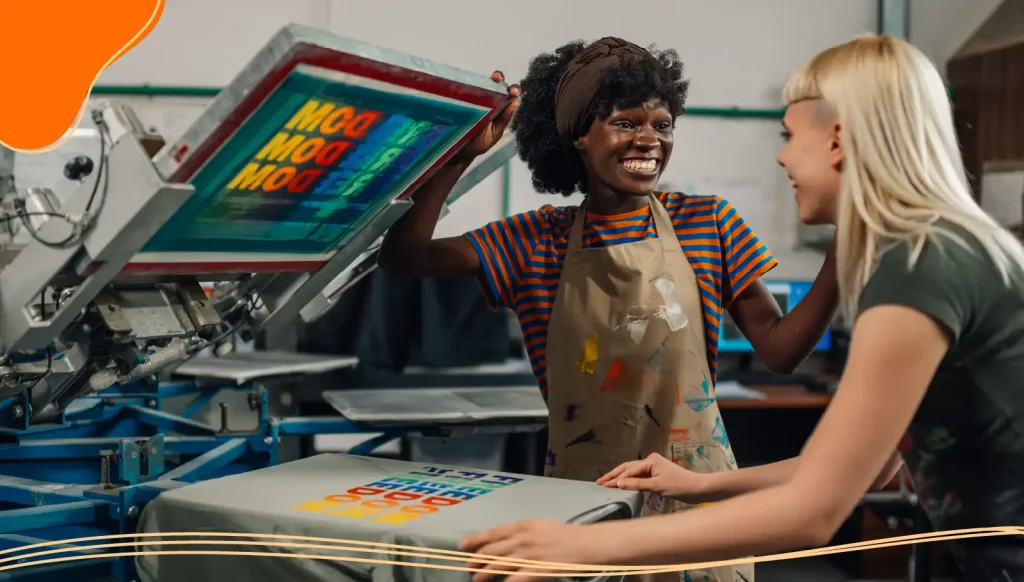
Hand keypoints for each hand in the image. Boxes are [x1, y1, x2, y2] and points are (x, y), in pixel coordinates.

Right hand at [453, 71, 519, 162]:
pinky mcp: (460, 100)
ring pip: (481, 84)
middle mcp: (488, 101)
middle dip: (498, 78)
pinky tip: (468, 84)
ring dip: (484, 79)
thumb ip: (504, 120)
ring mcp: (474, 99)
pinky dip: (467, 85)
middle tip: (497, 78)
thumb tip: (516, 102)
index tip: (513, 90)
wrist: (458, 152)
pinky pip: (465, 90)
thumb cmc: (479, 144)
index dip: (512, 90)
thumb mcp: (494, 134)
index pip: (509, 95)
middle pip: (495, 85)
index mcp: (500, 109)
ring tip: (485, 79)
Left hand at [459, 520, 609, 581]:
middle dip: (476, 560)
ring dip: (483, 574)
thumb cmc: (564, 534)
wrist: (584, 544)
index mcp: (521, 526)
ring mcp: (527, 556)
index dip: (474, 540)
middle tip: (469, 567)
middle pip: (490, 552)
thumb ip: (520, 532)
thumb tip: (503, 540)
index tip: (462, 546)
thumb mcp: (539, 526)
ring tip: (476, 579)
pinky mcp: (535, 571)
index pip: (491, 533)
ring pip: (496, 566)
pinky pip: (512, 580)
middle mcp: (520, 539)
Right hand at [597, 453, 705, 502]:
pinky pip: (638, 476)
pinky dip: (629, 480)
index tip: (602, 485)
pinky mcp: (656, 474)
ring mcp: (653, 467)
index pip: (629, 470)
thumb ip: (637, 484)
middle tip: (599, 482)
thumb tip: (618, 483)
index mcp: (650, 460)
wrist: (697, 489)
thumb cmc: (679, 486)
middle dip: (613, 475)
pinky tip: (621, 485)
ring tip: (606, 483)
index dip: (615, 478)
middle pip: (627, 468)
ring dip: (619, 477)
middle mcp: (650, 461)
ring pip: (632, 471)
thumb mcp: (657, 486)